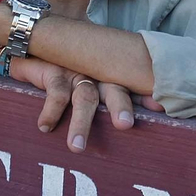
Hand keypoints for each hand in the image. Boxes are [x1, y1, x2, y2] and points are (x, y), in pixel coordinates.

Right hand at [5, 56, 135, 152]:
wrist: (36, 47)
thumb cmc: (68, 75)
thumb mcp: (87, 87)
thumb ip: (104, 103)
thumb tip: (124, 131)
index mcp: (111, 80)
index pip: (132, 89)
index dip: (144, 96)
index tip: (158, 107)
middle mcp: (98, 76)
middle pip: (114, 91)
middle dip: (121, 107)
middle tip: (125, 125)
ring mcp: (77, 73)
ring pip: (84, 98)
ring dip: (81, 123)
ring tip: (76, 147)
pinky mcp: (54, 71)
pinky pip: (56, 93)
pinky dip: (51, 111)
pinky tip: (45, 126)